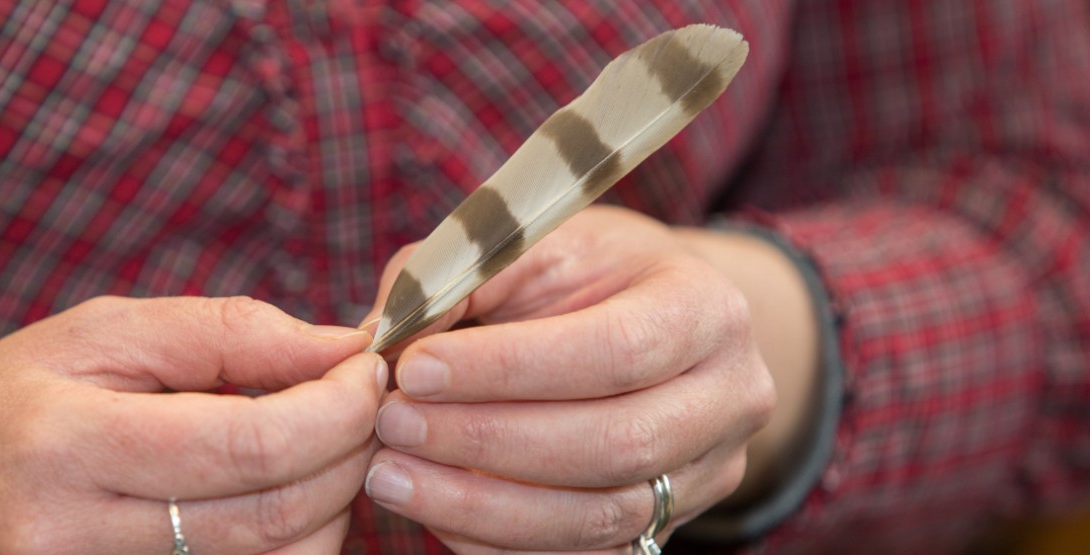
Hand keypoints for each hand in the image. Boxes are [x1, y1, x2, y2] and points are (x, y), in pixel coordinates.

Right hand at [0, 296, 382, 553]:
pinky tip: (284, 498)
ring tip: (323, 449)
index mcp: (67, 439)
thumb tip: (341, 346)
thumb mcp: (95, 335)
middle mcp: (72, 532)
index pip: (251, 442)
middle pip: (274, 514)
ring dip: (332, 506)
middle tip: (365, 407)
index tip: (370, 372)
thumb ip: (224, 334)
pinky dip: (290, 547)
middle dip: (350, 453)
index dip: (338, 408)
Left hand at [361, 206, 778, 551]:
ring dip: (480, 504)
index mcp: (707, 309)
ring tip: (390, 475)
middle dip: (487, 440)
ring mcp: (704, 477)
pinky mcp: (663, 528)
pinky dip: (495, 539)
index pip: (617, 350)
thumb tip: (386, 337)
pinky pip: (580, 554)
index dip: (512, 368)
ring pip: (597, 517)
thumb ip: (464, 275)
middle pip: (613, 444)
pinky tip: (431, 507)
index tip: (416, 367)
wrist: (648, 322)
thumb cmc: (584, 273)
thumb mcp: (536, 242)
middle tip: (392, 424)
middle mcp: (728, 400)